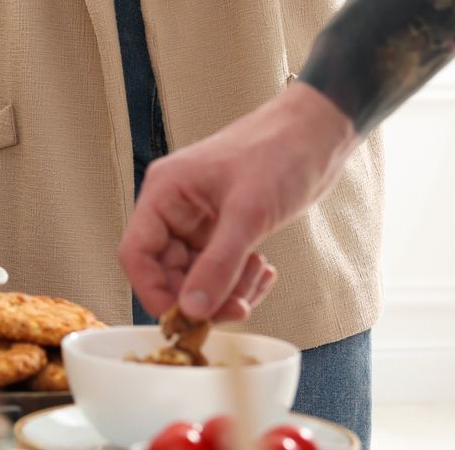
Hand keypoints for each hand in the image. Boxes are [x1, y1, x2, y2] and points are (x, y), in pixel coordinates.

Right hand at [119, 83, 359, 323]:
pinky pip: (221, 268)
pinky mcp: (225, 228)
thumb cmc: (278, 153)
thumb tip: (192, 310)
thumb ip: (218, 265)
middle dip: (201, 295)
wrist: (317, 134)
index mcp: (165, 193)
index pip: (137, 253)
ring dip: (227, 289)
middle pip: (167, 271)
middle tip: (238, 308)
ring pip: (197, 275)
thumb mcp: (247, 214)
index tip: (184, 320)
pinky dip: (241, 279)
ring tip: (259, 275)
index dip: (153, 291)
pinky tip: (265, 271)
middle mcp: (175, 208)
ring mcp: (200, 220)